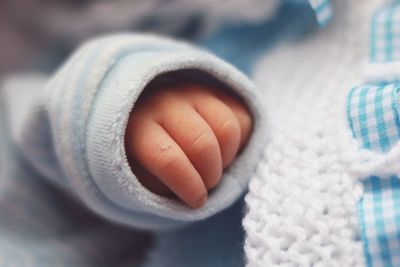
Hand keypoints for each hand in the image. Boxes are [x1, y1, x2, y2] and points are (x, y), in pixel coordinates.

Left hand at [125, 82, 251, 207]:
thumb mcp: (142, 177)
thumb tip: (198, 193)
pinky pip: (242, 120)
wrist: (151, 119)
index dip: (188, 185)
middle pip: (203, 145)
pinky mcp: (218, 92)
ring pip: (227, 130)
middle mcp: (166, 102)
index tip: (196, 200)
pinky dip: (238, 143)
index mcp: (139, 127)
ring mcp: (194, 92)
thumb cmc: (146, 157)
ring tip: (213, 166)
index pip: (167, 158)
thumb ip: (165, 187)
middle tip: (205, 184)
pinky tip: (220, 149)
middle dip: (210, 175)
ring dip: (226, 159)